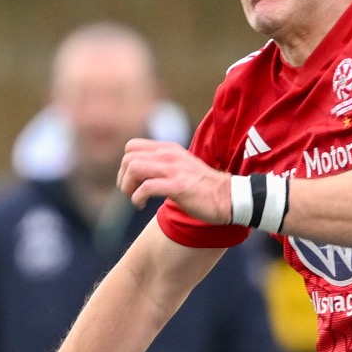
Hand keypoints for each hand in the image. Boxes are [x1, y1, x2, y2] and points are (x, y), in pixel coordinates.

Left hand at [118, 139, 232, 222]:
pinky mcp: (177, 187)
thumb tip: (143, 173)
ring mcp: (173, 170)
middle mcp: (169, 155)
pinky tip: (142, 205)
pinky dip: (137, 198)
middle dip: (123, 177)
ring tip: (134, 198)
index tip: (132, 180)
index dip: (125, 164)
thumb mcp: (182, 166)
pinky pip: (147, 187)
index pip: (132, 146)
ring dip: (127, 186)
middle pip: (128, 157)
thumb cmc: (204, 187)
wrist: (228, 197)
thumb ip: (165, 165)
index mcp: (169, 149)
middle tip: (130, 192)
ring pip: (134, 168)